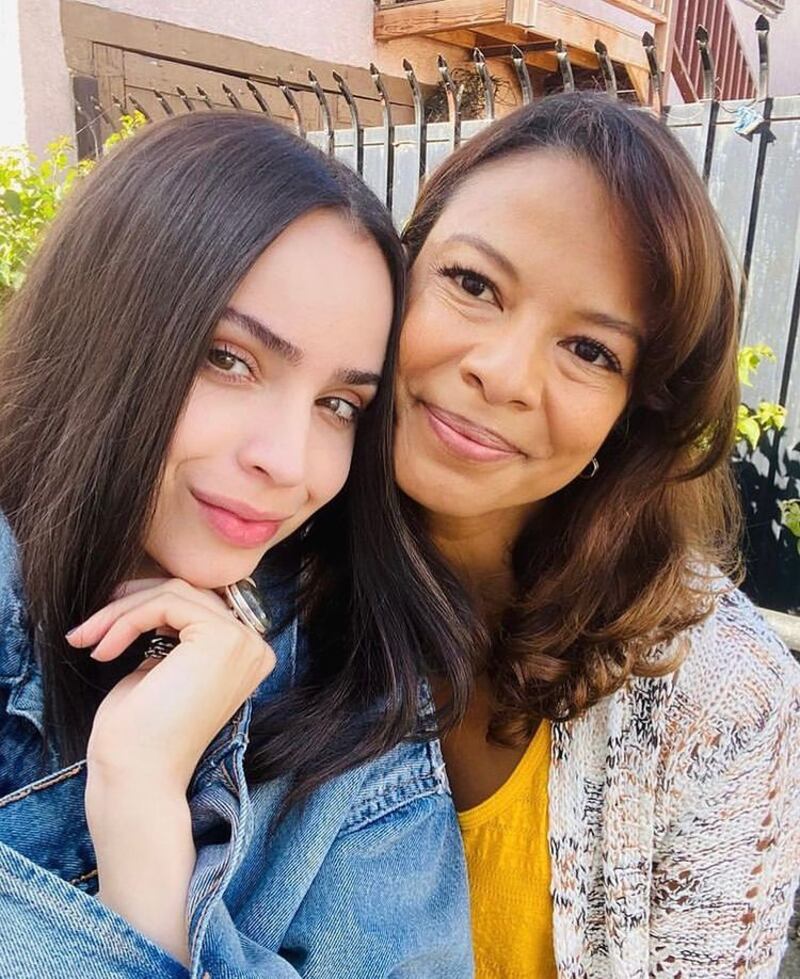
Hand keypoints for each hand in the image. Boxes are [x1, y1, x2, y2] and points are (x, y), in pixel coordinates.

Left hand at [68, 577, 274, 789]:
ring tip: (89, 638)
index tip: (103, 626)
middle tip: (88, 628)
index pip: (197, 605)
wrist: (138, 775)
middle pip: (187, 593)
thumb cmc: (141, 733)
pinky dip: (125, 620)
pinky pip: (166, 603)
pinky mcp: (222, 638)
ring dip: (122, 611)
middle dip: (130, 603)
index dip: (146, 606)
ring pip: (174, 592)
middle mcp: (253, 646)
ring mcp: (242, 641)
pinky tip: (103, 649)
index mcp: (244, 655)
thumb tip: (152, 594)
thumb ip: (171, 633)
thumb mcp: (161, 667)